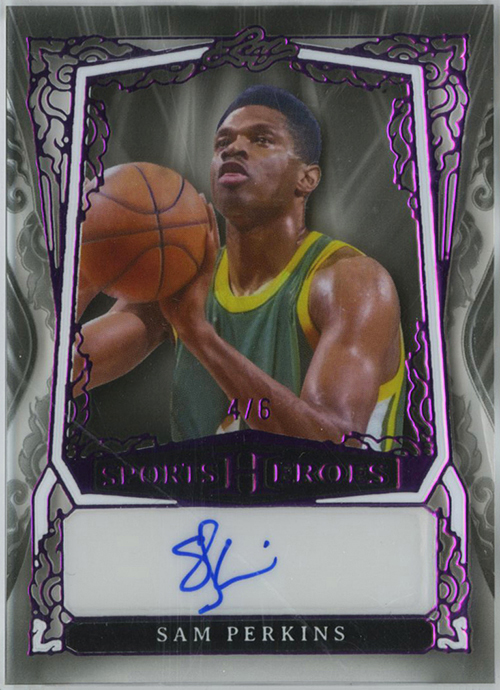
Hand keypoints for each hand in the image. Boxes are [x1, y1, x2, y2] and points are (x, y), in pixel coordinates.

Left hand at [159, 196, 218, 339]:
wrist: (187, 323)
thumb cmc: (172, 308)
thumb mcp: (162, 283)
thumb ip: (157, 268)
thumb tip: (139, 255)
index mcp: (192, 264)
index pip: (194, 238)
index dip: (193, 221)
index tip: (189, 205)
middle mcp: (201, 263)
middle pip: (205, 233)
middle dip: (203, 214)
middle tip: (200, 196)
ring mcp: (205, 268)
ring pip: (211, 239)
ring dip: (210, 222)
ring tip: (206, 205)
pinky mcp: (206, 276)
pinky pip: (208, 256)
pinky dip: (209, 244)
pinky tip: (208, 231)